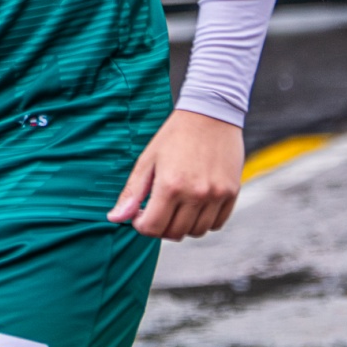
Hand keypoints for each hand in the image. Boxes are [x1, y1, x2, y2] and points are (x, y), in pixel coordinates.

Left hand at [107, 109, 243, 240]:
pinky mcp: (232, 193)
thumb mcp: (147, 160)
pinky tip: (194, 205)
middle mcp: (196, 194)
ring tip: (175, 207)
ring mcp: (216, 195)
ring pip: (197, 232)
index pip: (152, 227)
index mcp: (170, 185)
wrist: (211, 113)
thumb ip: (132, 192)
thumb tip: (115, 218)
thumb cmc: (175, 135)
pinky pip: (216, 223)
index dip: (141, 225)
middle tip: (156, 210)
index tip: (139, 215)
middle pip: (174, 233)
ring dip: (182, 226)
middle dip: (160, 227)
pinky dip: (203, 221)